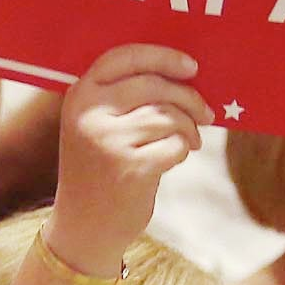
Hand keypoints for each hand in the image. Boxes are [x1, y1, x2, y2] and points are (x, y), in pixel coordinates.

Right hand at [48, 43, 205, 266]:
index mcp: (79, 97)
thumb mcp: (95, 127)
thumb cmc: (99, 170)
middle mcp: (89, 115)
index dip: (162, 56)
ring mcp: (108, 143)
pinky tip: (174, 159)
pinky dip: (183, 151)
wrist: (83, 227)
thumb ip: (123, 98)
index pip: (123, 57)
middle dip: (188, 97)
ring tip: (190, 141)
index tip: (191, 67)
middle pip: (153, 85)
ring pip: (168, 116)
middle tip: (205, 113)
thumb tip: (183, 74)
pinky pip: (175, 145)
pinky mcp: (130, 170)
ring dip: (189, 128)